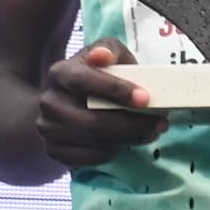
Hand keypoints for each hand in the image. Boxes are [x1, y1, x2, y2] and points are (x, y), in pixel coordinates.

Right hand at [37, 39, 165, 167]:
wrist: (66, 102)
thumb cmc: (99, 75)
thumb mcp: (108, 55)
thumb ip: (109, 51)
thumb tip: (101, 56)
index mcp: (60, 73)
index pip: (84, 82)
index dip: (115, 91)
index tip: (145, 99)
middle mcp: (49, 102)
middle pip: (94, 122)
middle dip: (134, 125)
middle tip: (160, 123)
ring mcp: (49, 129)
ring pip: (97, 142)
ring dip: (131, 139)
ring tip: (150, 131)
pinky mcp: (55, 151)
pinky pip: (92, 158)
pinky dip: (116, 152)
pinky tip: (127, 141)